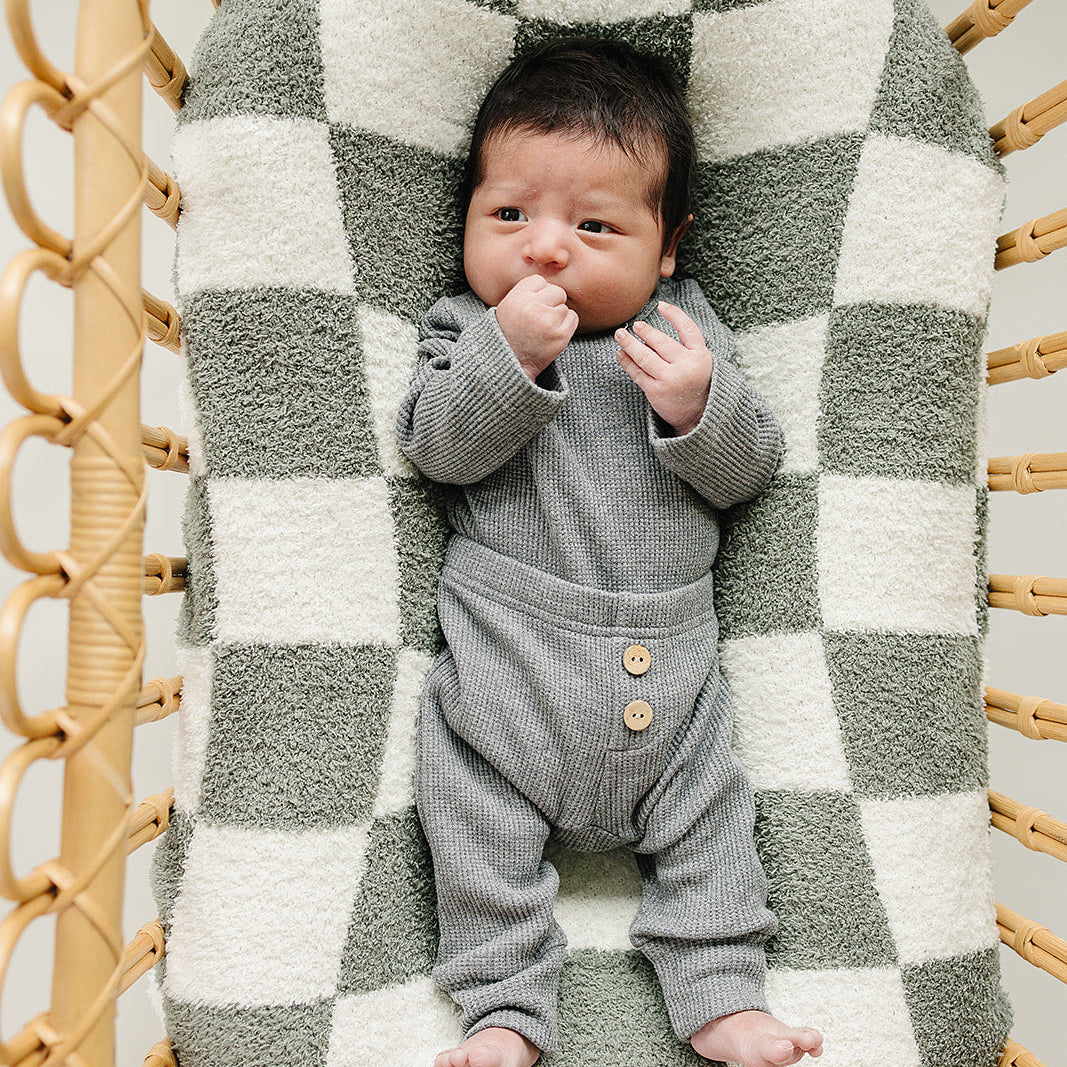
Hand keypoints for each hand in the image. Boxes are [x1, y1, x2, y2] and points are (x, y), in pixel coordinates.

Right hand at [495, 275, 579, 381]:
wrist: (511, 362)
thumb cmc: (510, 331)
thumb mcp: (509, 305)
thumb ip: (527, 291)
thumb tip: (550, 272)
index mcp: (517, 298)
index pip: (539, 280)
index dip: (537, 293)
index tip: (530, 306)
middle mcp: (533, 307)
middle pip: (556, 291)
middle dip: (551, 302)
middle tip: (539, 317)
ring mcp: (548, 322)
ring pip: (564, 306)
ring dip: (558, 315)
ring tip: (543, 328)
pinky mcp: (560, 336)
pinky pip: (573, 318)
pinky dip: (566, 324)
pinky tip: (552, 333)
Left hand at [615, 301, 713, 436]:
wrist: (699, 415)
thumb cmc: (697, 384)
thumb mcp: (701, 362)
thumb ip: (685, 347)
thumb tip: (650, 334)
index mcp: (700, 355)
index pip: (688, 328)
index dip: (674, 315)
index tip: (661, 305)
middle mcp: (686, 366)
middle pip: (661, 342)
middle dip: (645, 331)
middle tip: (635, 326)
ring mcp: (670, 379)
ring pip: (645, 356)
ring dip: (630, 343)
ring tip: (620, 335)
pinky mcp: (656, 391)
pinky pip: (637, 372)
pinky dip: (627, 362)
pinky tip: (621, 354)